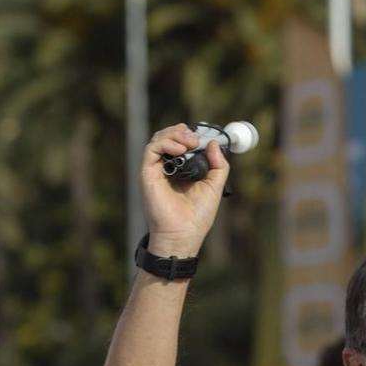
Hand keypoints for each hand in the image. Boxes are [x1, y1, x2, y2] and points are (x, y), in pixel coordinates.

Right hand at [140, 125, 231, 257]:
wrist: (184, 233)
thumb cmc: (198, 215)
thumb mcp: (214, 186)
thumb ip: (218, 165)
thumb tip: (214, 143)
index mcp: (182, 169)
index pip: (181, 142)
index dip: (191, 134)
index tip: (204, 137)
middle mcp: (167, 167)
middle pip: (168, 137)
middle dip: (182, 131)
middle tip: (195, 138)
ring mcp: (156, 170)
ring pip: (158, 139)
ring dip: (174, 134)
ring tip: (190, 142)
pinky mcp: (147, 174)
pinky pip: (151, 150)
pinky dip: (165, 143)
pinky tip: (180, 149)